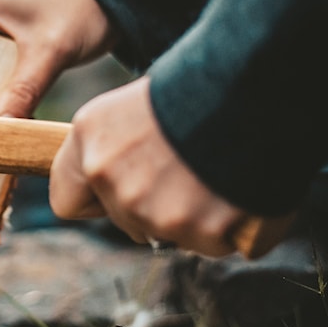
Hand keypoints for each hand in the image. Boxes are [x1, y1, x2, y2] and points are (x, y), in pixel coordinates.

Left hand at [49, 76, 250, 256]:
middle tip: (188, 166)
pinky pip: (213, 243)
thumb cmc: (203, 83)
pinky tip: (242, 187)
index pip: (66, 202)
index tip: (120, 184)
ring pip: (169, 233)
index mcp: (90, 140)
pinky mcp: (201, 233)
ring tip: (219, 171)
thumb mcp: (135, 103)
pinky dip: (231, 226)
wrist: (261, 83)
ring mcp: (155, 212)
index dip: (95, 197)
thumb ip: (115, 148)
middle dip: (153, 203)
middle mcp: (113, 180)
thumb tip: (116, 179)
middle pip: (124, 220)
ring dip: (193, 214)